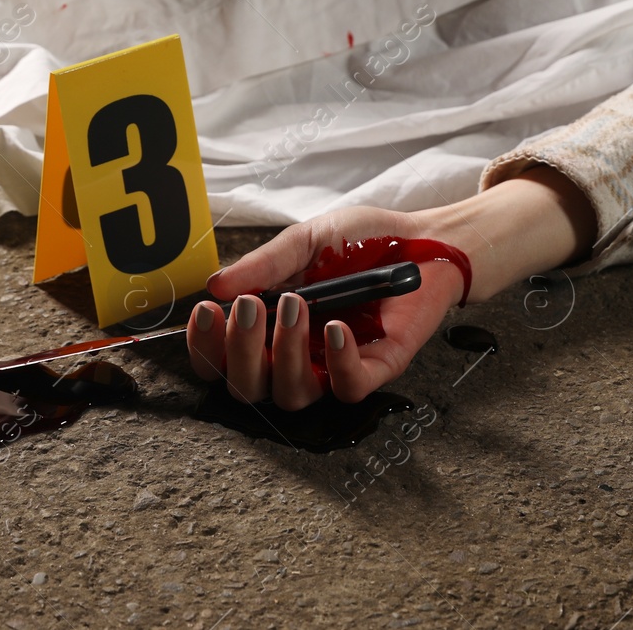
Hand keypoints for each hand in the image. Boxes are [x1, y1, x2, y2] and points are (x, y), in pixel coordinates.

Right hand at [185, 168, 595, 410]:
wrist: (426, 238)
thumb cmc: (364, 239)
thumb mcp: (306, 240)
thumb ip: (265, 264)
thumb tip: (215, 285)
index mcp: (271, 326)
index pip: (223, 357)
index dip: (206, 346)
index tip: (205, 313)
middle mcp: (297, 354)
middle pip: (249, 386)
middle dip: (239, 352)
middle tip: (248, 309)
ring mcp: (335, 365)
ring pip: (292, 394)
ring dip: (283, 354)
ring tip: (296, 306)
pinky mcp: (376, 368)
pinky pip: (347, 387)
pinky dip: (337, 363)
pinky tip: (335, 328)